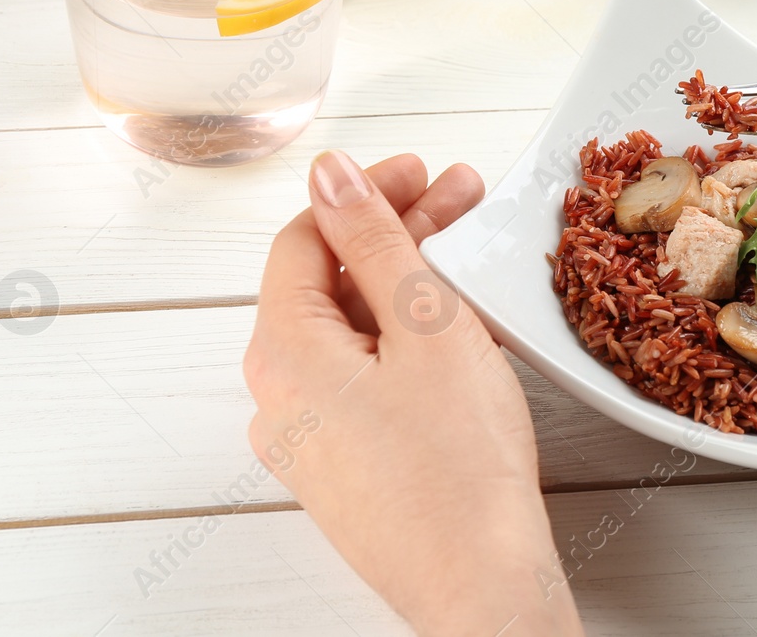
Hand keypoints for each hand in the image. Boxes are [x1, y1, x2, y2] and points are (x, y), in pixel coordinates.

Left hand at [243, 151, 582, 635]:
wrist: (480, 584)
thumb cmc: (458, 468)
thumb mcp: (424, 322)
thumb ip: (374, 240)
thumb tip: (331, 177)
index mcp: (282, 353)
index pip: (304, 239)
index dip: (363, 194)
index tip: (418, 172)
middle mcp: (277, 397)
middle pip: (326, 283)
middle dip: (394, 232)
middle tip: (458, 200)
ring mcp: (306, 438)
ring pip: (349, 331)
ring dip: (403, 282)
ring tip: (469, 258)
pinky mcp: (342, 467)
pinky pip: (360, 378)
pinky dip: (401, 337)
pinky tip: (453, 323)